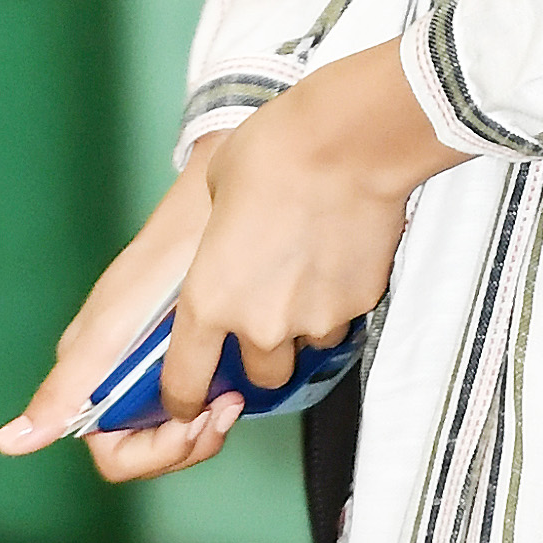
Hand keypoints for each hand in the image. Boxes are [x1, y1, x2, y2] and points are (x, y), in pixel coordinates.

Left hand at [0, 47, 468, 483]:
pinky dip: (338, 301)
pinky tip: (337, 258)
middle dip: (261, 352)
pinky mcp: (357, 304)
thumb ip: (216, 242)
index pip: (185, 385)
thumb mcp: (215, 193)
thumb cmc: (272, 154)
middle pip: (260, 376)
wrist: (346, 143)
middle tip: (268, 309)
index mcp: (208, 302)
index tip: (191, 399)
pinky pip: (343, 319)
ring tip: (307, 275)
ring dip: (302, 326)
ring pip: (305, 347)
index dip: (185, 400)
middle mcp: (258, 324)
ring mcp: (312, 319)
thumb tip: (224, 244)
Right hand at [0, 131, 244, 479]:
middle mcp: (122, 379)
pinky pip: (200, 405)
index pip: (113, 452)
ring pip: (179, 433)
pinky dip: (220, 404)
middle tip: (218, 408)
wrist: (221, 208)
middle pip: (150, 449)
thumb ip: (64, 390)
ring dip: (207, 426)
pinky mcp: (191, 356)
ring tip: (230, 394)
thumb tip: (5, 443)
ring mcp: (158, 369)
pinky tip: (236, 382)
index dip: (152, 452)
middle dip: (186, 442)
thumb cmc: (163, 261)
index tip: (185, 422)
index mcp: (93, 378)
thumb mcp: (112, 330)